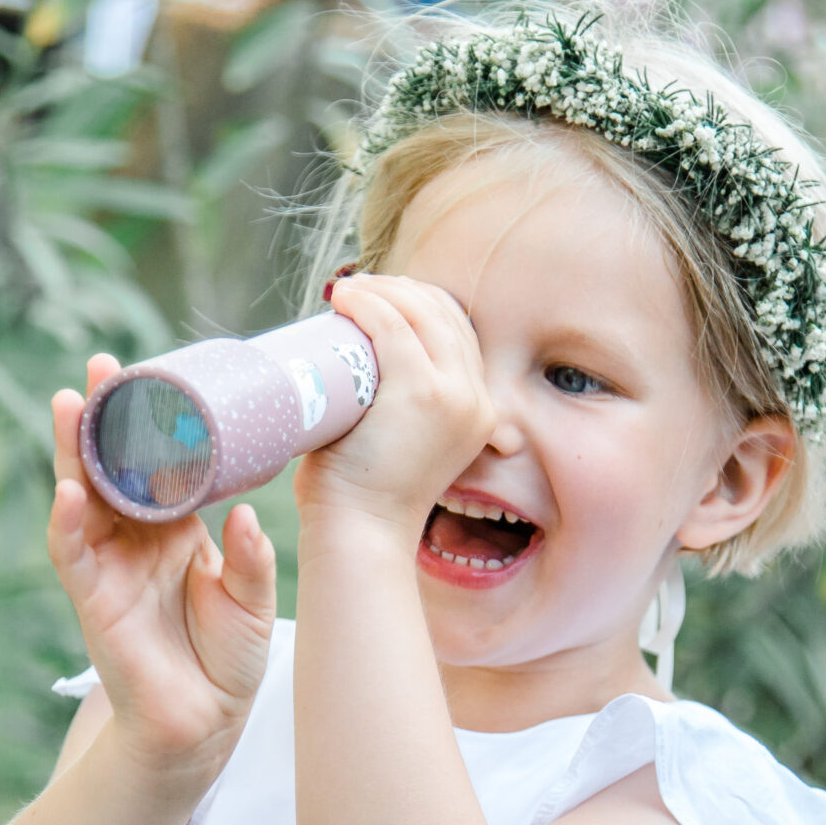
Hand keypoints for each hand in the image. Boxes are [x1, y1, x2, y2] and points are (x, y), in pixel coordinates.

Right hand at [50, 355, 276, 775]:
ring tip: (71, 404)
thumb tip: (243, 514)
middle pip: (111, 465)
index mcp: (176, 528)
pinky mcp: (92, 599)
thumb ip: (249, 559)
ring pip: (81, 496)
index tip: (154, 372)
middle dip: (104, 416)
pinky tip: (67, 491)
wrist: (206, 723)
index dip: (151, 422)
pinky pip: (72, 554)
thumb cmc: (229, 658)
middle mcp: (136, 538)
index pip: (157, 463)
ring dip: (72, 452)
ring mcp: (108, 564)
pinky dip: (66, 523)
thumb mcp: (254, 600)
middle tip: (101, 366)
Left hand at [295, 274, 493, 537]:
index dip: (420, 304)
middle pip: (444, 315)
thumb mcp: (402, 446)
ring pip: (421, 314)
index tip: (381, 300)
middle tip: (358, 292)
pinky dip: (369, 304)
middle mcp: (477, 399)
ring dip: (382, 291)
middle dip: (401, 291)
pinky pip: (395, 327)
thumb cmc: (364, 493)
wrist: (360, 533)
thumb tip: (364, 383)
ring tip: (347, 293)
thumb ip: (402, 417)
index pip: (458, 333)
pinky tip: (346, 298)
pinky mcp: (421, 392)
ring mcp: (453, 394)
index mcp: (479, 410)